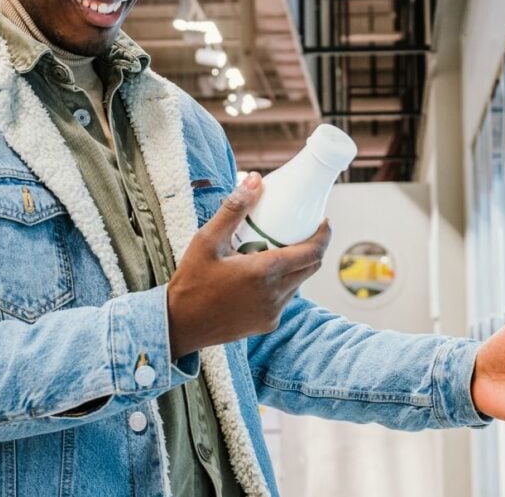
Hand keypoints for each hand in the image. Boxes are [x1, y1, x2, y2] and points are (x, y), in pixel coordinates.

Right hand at [166, 172, 331, 357]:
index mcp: (264, 272)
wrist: (180, 324)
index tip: (323, 221)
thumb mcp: (207, 240)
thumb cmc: (191, 280)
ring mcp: (272, 312)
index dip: (324, 236)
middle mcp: (274, 295)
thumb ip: (234, 209)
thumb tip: (255, 180)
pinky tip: (259, 276)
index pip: (312, 253)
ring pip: (297, 284)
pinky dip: (280, 284)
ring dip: (294, 267)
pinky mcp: (267, 324)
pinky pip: (284, 299)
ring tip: (274, 250)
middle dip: (312, 248)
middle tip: (300, 231)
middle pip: (310, 268)